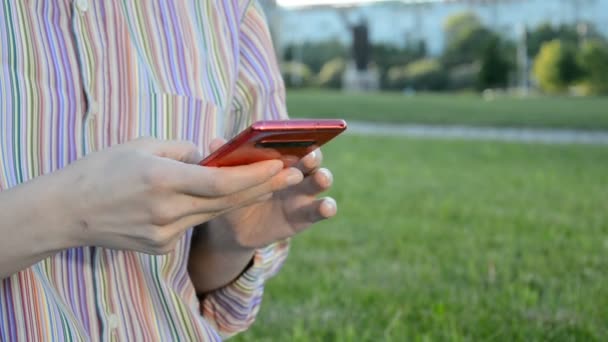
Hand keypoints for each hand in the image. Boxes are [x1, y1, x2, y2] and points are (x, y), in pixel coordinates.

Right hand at [57, 137, 300, 253]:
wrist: (67, 212)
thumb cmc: (103, 169)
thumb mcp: (142, 145)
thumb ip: (185, 151)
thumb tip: (214, 157)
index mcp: (162, 180)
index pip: (221, 182)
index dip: (255, 176)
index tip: (281, 164)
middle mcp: (167, 211)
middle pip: (227, 202)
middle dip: (263, 187)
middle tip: (293, 174)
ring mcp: (164, 234)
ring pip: (213, 214)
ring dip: (242, 199)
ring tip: (270, 183)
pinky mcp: (160, 248)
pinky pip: (193, 224)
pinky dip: (207, 209)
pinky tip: (220, 197)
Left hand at [206, 139, 337, 249]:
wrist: (233, 227)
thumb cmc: (234, 193)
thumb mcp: (227, 178)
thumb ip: (225, 160)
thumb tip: (214, 142)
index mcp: (280, 158)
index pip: (293, 142)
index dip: (298, 138)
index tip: (298, 135)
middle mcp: (297, 172)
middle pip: (311, 160)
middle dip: (312, 156)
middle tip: (309, 156)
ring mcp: (303, 194)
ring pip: (320, 182)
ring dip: (324, 178)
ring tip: (321, 177)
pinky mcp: (305, 217)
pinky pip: (320, 211)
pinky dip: (327, 207)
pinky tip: (326, 207)